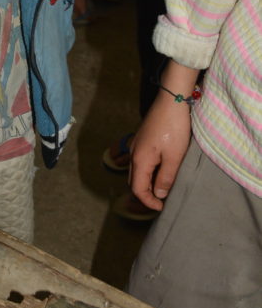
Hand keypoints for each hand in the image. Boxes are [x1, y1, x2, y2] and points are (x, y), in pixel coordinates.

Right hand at [129, 91, 192, 209]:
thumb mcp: (174, 156)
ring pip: (136, 171)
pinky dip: (147, 171)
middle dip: (145, 194)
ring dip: (146, 182)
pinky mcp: (142, 139)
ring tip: (162, 187)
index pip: (137, 189)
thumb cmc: (174, 127)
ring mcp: (136, 145)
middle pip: (133, 181)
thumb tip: (158, 194)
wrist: (172, 100)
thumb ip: (166, 177)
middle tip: (161, 200)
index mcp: (140, 160)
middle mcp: (134, 154)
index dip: (148, 201)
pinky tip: (160, 170)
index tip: (162, 207)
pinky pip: (140, 161)